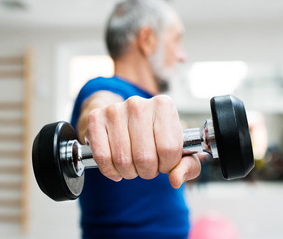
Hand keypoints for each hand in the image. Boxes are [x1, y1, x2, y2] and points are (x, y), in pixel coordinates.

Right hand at [85, 95, 200, 187]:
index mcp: (164, 105)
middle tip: (146, 165)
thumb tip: (176, 179)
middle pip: (145, 158)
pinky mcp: (96, 118)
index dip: (167, 165)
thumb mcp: (179, 149)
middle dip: (147, 171)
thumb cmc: (154, 135)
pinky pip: (102, 157)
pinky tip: (116, 166)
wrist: (124, 118)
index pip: (169, 149)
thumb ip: (187, 166)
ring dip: (128, 172)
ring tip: (132, 164)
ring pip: (123, 160)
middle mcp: (138, 104)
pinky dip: (109, 170)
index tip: (163, 162)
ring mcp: (115, 109)